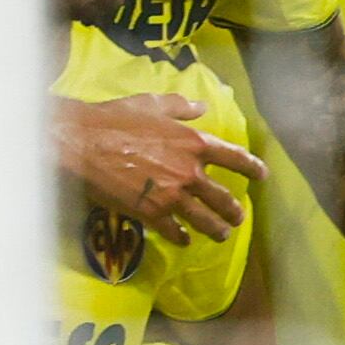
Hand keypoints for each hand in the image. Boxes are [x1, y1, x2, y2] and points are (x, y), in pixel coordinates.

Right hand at [56, 93, 267, 243]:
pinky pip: (172, 231)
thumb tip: (201, 105)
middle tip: (238, 217)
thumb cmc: (114, 119)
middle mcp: (190, 172)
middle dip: (234, 210)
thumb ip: (180, 107)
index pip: (235, 158)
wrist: (82, 144)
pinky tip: (183, 240)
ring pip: (203, 220)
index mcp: (194, 143)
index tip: (262, 176)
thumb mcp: (152, 104)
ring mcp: (172, 196)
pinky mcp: (151, 213)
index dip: (252, 168)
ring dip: (216, 230)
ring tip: (222, 235)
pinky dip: (180, 237)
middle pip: (222, 198)